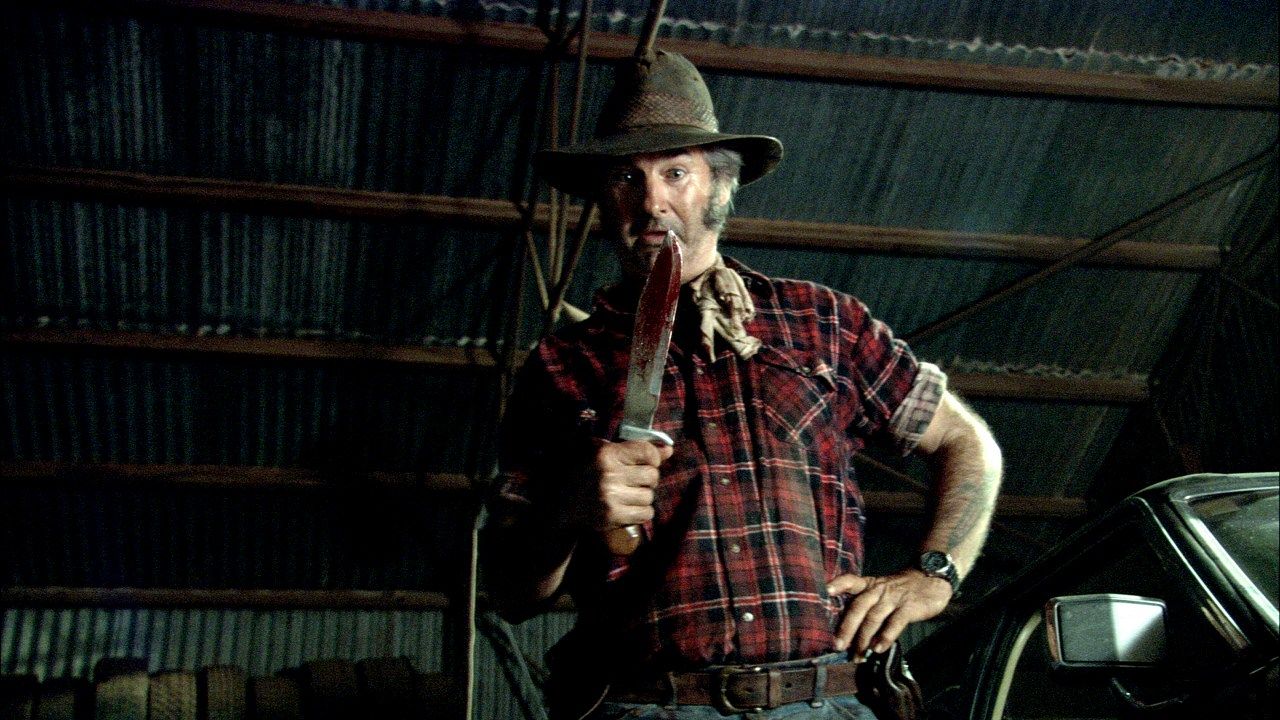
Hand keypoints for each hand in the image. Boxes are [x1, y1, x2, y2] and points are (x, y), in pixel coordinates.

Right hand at [562, 439, 672, 530]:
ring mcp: (611, 496)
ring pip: (649, 496)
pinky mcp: (613, 516)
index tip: (647, 463)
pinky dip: (641, 513)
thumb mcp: (606, 456)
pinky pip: (646, 514)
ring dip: (643, 497)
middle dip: (647, 480)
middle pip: (652, 476)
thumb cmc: (587, 476)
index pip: (647, 452)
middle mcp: (609, 474)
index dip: (653, 458)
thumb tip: (669, 450)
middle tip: (634, 482)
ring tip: (628, 496)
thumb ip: (637, 450)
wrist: (563, 505)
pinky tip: (628, 508)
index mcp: (606, 454)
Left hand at [828, 570, 952, 655]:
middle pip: (858, 607)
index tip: (824, 591)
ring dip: (864, 638)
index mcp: (869, 585)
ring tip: (858, 655)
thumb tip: (847, 630)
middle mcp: (878, 590)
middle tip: (838, 646)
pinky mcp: (909, 607)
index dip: (838, 585)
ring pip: (874, 617)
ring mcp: (894, 598)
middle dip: (847, 627)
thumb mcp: (881, 589)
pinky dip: (886, 636)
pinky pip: (895, 623)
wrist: (932, 579)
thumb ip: (866, 604)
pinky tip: (878, 649)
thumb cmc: (901, 589)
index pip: (850, 581)